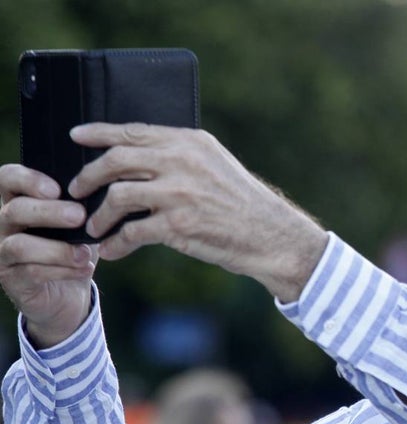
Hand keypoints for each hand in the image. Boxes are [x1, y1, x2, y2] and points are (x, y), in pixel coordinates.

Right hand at [0, 164, 95, 347]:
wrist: (70, 293)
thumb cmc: (74, 247)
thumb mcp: (80, 223)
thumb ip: (83, 204)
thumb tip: (102, 187)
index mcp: (17, 202)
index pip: (7, 178)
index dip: (28, 179)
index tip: (58, 189)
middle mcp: (2, 225)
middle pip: (14, 210)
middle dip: (48, 212)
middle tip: (79, 216)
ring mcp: (2, 253)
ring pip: (20, 245)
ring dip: (56, 249)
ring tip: (84, 253)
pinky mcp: (12, 280)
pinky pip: (32, 272)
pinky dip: (63, 270)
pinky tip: (85, 269)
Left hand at [69, 123, 327, 301]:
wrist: (271, 235)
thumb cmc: (242, 203)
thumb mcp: (215, 164)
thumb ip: (180, 156)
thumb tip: (136, 158)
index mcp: (190, 142)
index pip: (133, 132)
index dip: (99, 133)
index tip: (76, 136)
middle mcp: (183, 162)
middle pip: (116, 160)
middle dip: (88, 176)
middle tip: (77, 190)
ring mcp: (179, 193)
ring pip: (118, 197)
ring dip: (100, 215)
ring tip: (96, 226)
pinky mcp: (179, 225)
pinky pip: (132, 233)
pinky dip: (116, 243)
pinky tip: (113, 250)